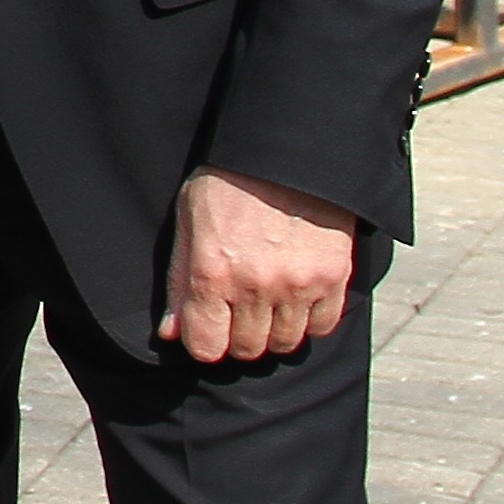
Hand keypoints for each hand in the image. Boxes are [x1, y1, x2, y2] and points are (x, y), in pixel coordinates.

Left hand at [162, 167, 356, 361]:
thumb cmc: (228, 183)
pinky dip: (308, 321)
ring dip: (271, 331)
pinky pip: (321, 327)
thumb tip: (170, 332)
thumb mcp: (188, 221)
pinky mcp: (333, 278)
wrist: (286, 153)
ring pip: (283, 343)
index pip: (206, 347)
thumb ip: (179, 281)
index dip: (203, 342)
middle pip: (246, 350)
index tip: (206, 329)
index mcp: (212, 272)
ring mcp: (298, 285)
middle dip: (236, 338)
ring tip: (265, 304)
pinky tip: (295, 298)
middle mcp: (255, 286)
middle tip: (236, 314)